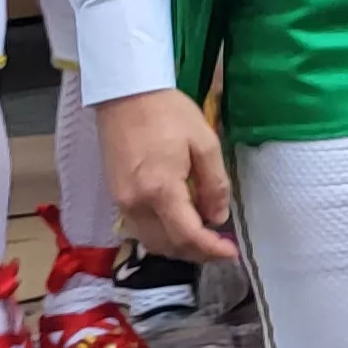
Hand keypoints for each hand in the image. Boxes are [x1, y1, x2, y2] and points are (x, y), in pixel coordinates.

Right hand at [96, 89, 238, 259]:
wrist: (125, 94)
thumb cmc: (168, 113)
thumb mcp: (205, 142)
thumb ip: (215, 184)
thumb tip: (218, 217)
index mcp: (161, 189)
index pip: (187, 235)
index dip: (211, 250)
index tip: (231, 253)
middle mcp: (136, 203)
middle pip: (167, 246)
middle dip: (197, 253)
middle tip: (220, 247)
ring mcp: (122, 202)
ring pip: (152, 242)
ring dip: (178, 247)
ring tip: (203, 238)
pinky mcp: (116, 196)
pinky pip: (140, 229)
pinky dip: (162, 235)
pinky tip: (179, 223)